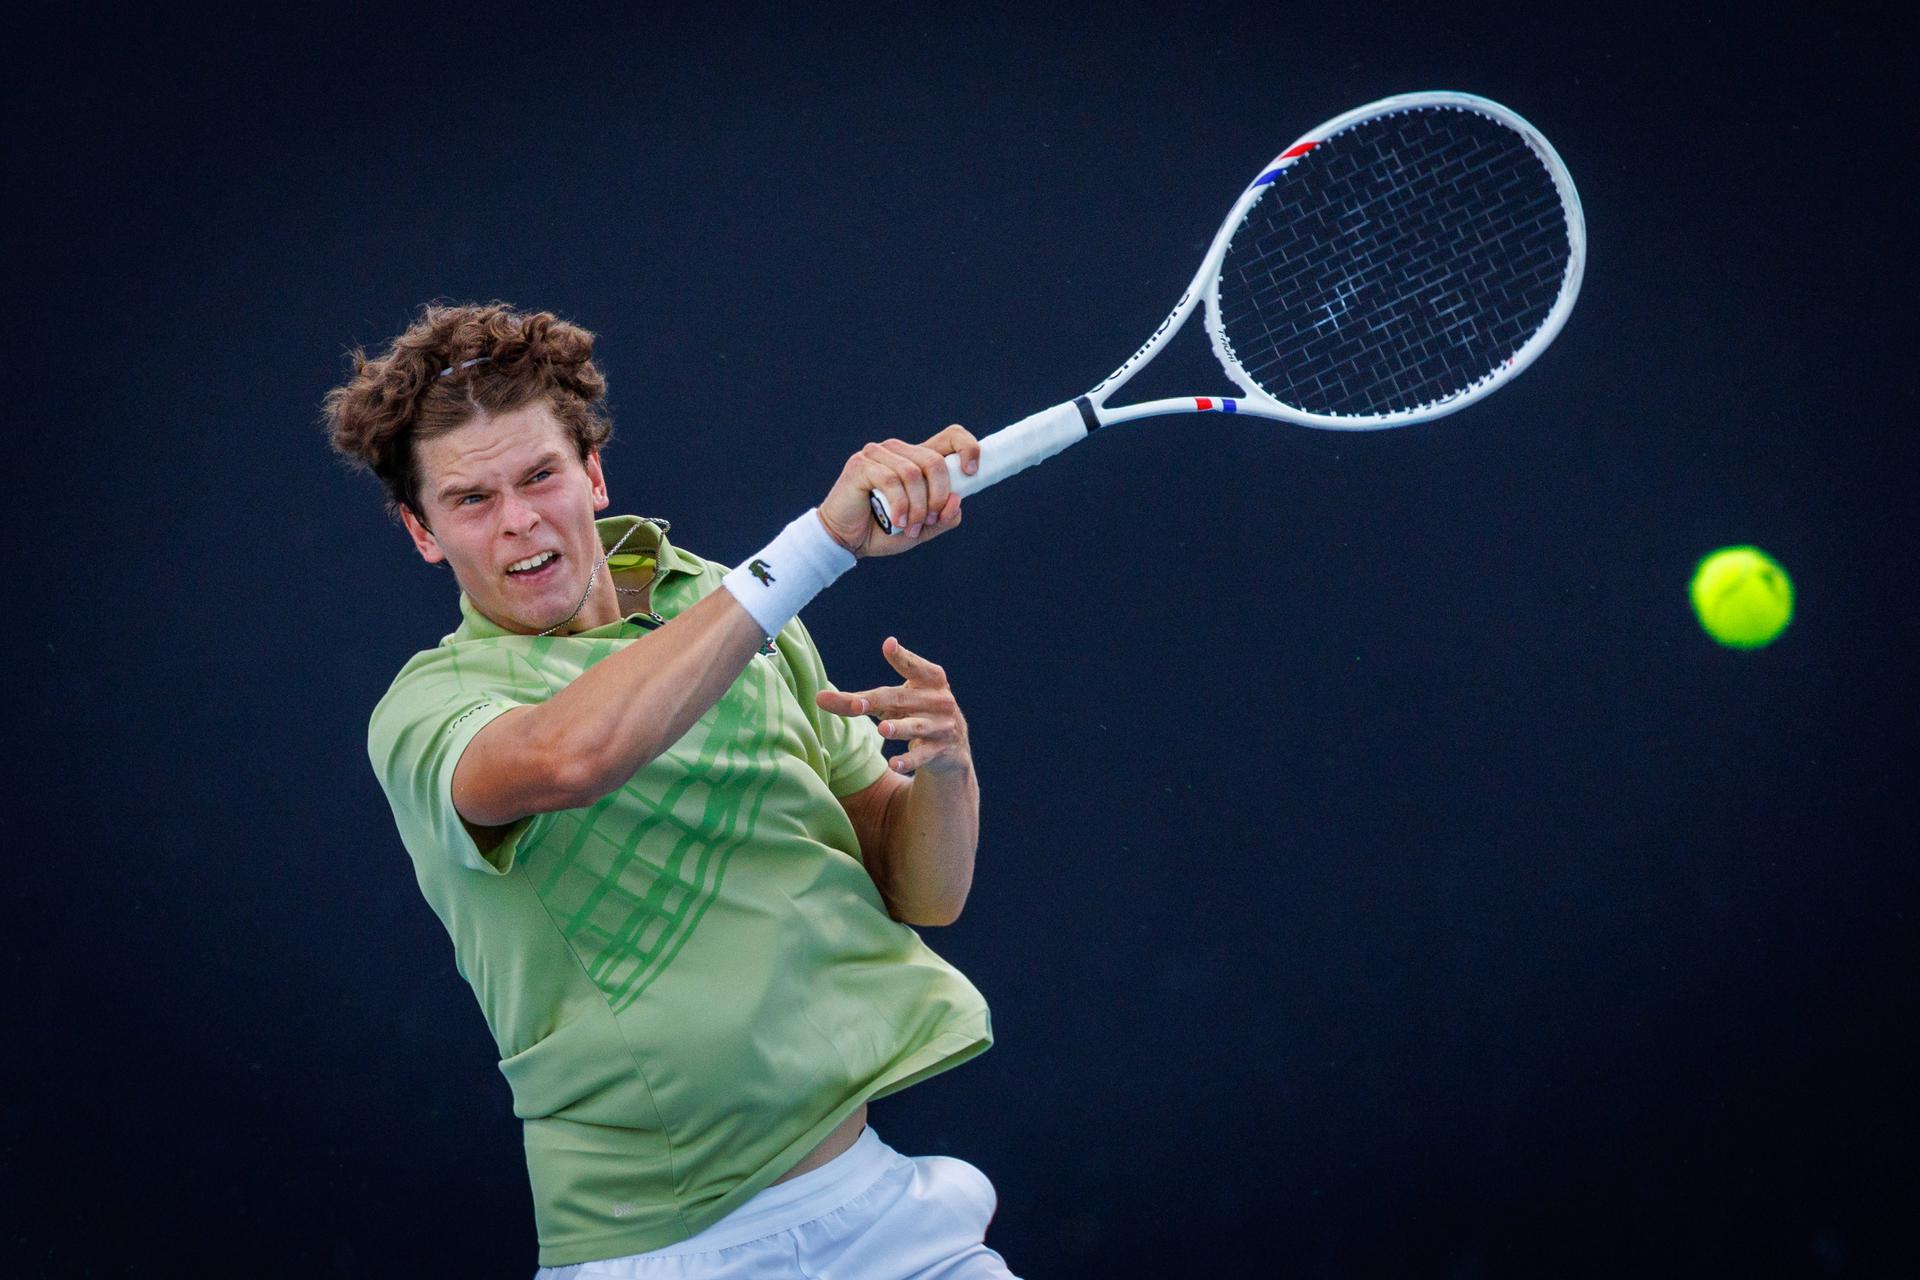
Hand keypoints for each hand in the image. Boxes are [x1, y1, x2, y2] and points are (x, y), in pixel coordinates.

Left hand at [815, 637, 971, 775]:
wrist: (952, 747)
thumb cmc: (913, 713)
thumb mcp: (891, 704)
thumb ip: (858, 700)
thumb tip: (819, 698)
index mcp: (930, 680)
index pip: (915, 667)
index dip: (902, 657)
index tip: (888, 645)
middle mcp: (939, 701)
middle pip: (902, 699)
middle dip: (878, 701)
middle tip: (856, 705)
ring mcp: (941, 726)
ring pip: (916, 727)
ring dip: (899, 728)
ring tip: (883, 730)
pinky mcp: (940, 751)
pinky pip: (923, 756)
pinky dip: (909, 761)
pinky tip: (894, 764)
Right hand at [816, 425, 982, 557]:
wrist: (845, 541)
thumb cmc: (883, 530)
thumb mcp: (922, 528)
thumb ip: (943, 518)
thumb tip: (956, 501)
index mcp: (917, 459)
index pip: (950, 436)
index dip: (967, 448)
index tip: (971, 473)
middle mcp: (899, 450)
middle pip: (934, 460)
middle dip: (938, 495)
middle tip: (930, 520)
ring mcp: (878, 454)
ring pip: (914, 473)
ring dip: (918, 507)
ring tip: (909, 527)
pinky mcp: (861, 465)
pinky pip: (891, 480)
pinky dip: (900, 505)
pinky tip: (896, 521)